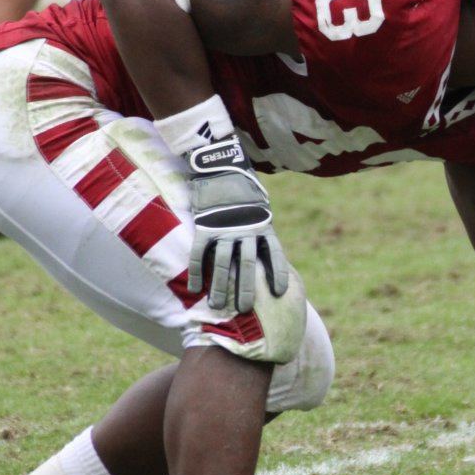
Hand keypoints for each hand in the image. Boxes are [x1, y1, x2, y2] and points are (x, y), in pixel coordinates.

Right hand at [186, 138, 288, 311]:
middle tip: (245, 310)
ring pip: (221, 263)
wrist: (220, 164)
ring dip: (220, 287)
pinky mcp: (203, 226)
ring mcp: (223, 228)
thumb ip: (263, 232)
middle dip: (246, 288)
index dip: (278, 274)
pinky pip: (199, 253)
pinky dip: (196, 272)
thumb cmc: (244, 191)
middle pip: (247, 265)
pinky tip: (194, 289)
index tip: (280, 293)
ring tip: (218, 307)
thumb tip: (267, 257)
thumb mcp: (261, 209)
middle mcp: (245, 229)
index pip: (275, 254)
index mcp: (263, 225)